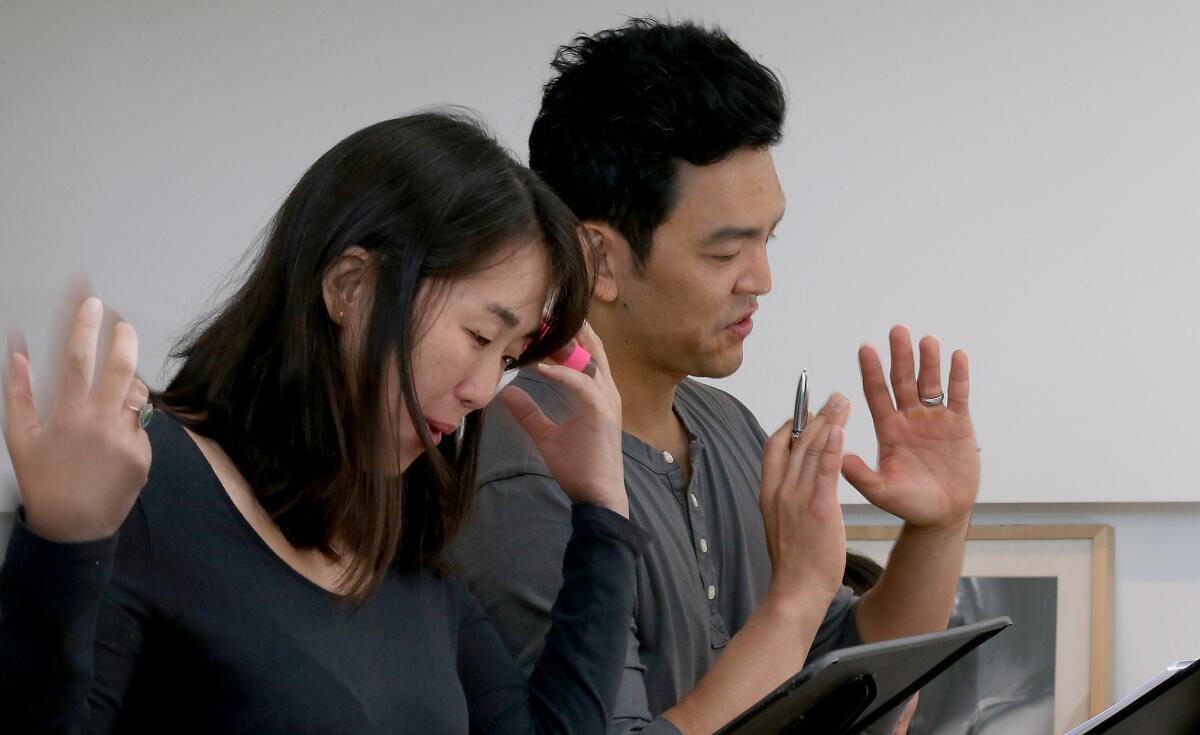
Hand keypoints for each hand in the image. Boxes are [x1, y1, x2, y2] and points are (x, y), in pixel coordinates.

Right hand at [3, 297, 151, 541]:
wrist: (74, 526)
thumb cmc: (43, 479)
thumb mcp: (20, 437)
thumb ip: (18, 392)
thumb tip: (18, 351)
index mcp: (68, 416)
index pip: (78, 359)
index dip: (84, 326)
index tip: (92, 303)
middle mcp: (101, 423)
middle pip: (122, 367)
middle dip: (124, 338)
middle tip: (123, 324)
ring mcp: (127, 438)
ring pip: (135, 396)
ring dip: (126, 387)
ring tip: (110, 400)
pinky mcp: (145, 453)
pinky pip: (140, 426)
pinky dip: (128, 424)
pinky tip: (112, 444)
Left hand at [498, 322, 627, 516]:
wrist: (597, 495)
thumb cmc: (579, 467)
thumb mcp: (547, 436)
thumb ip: (530, 414)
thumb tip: (508, 394)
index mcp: (598, 395)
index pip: (587, 356)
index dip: (568, 338)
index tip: (544, 324)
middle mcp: (606, 392)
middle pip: (593, 349)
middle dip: (572, 330)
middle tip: (546, 313)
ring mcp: (607, 401)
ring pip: (591, 360)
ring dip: (567, 344)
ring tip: (544, 330)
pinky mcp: (602, 413)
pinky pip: (583, 384)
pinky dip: (563, 373)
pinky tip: (542, 368)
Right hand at [759, 394, 851, 607]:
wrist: (794, 591)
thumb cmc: (794, 563)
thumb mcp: (781, 524)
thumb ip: (788, 499)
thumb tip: (799, 484)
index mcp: (768, 492)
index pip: (774, 446)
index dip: (791, 425)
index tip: (808, 411)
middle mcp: (779, 489)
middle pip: (796, 440)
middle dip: (815, 414)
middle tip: (833, 396)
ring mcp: (796, 497)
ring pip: (811, 449)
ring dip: (828, 421)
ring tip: (843, 402)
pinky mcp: (817, 507)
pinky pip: (824, 470)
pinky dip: (832, 447)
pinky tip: (840, 430)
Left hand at [842, 325, 979, 529]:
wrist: (942, 514)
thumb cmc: (910, 503)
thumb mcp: (882, 492)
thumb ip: (861, 476)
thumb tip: (840, 458)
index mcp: (887, 429)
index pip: (876, 394)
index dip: (871, 372)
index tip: (865, 349)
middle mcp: (908, 418)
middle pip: (903, 380)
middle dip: (900, 356)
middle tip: (897, 330)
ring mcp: (933, 418)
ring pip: (930, 383)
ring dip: (928, 361)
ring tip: (926, 340)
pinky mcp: (958, 424)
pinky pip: (958, 395)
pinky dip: (958, 376)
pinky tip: (957, 356)